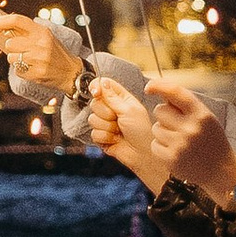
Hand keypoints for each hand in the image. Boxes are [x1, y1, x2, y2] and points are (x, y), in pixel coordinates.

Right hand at [87, 75, 172, 193]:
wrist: (142, 154)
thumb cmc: (142, 131)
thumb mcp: (129, 110)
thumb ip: (112, 97)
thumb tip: (101, 82)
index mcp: (121, 99)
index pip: (103, 85)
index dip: (96, 87)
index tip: (96, 93)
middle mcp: (112, 109)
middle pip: (95, 103)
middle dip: (105, 113)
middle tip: (117, 119)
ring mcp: (106, 123)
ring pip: (92, 119)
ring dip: (106, 127)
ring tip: (119, 131)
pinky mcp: (101, 136)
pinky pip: (93, 133)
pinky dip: (105, 137)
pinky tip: (115, 140)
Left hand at [144, 79, 235, 204]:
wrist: (221, 170)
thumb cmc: (210, 140)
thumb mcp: (205, 118)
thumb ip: (186, 104)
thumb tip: (159, 89)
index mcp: (201, 114)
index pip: (176, 92)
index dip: (159, 86)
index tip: (149, 87)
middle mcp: (191, 128)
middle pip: (160, 110)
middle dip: (164, 116)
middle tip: (177, 126)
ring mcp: (181, 144)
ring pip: (156, 128)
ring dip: (163, 133)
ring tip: (179, 141)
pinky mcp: (172, 159)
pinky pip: (154, 144)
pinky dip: (161, 147)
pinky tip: (176, 152)